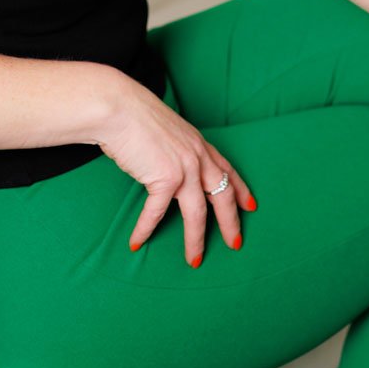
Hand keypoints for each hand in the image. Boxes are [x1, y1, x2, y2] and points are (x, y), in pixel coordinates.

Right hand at [96, 80, 255, 264]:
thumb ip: (174, 149)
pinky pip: (157, 212)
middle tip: (235, 243)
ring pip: (197, 213)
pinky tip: (137, 242)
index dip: (241, 189)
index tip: (251, 206)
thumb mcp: (166, 130)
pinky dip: (145, 229)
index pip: (227, 170)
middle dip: (230, 222)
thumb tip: (166, 165)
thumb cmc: (133, 115)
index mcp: (198, 143)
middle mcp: (197, 156)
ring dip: (196, 240)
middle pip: (222, 195)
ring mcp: (184, 168)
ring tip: (194, 260)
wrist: (118, 107)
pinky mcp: (165, 178)